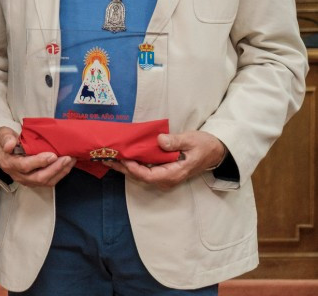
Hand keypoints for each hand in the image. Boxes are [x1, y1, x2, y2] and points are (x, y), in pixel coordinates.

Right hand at [0, 126, 74, 186]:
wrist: (1, 150)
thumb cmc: (3, 140)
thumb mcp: (2, 135)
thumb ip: (6, 139)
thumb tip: (10, 145)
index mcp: (9, 164)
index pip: (25, 166)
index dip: (39, 162)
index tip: (52, 155)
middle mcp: (18, 175)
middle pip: (38, 178)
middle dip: (55, 169)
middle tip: (67, 158)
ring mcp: (26, 180)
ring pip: (46, 182)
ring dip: (60, 172)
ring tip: (71, 160)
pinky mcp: (34, 180)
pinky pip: (49, 181)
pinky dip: (60, 174)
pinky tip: (68, 165)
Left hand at [104, 131, 226, 189]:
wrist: (214, 152)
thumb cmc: (203, 146)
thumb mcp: (191, 140)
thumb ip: (176, 141)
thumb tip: (160, 140)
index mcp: (174, 173)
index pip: (148, 176)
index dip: (133, 168)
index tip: (122, 158)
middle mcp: (166, 179)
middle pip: (139, 176)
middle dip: (121, 167)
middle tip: (104, 157)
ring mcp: (164, 176)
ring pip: (139, 174)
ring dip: (123, 166)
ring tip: (106, 156)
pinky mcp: (162, 171)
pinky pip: (144, 170)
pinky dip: (131, 163)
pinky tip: (120, 156)